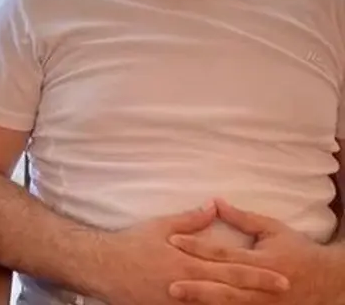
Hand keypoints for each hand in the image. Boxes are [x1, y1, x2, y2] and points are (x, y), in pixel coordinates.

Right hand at [96, 204, 289, 304]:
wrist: (103, 267)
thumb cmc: (132, 243)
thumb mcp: (160, 226)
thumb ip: (190, 219)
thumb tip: (213, 206)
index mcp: (189, 262)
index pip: (231, 269)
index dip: (258, 274)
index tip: (282, 277)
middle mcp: (188, 285)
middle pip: (231, 292)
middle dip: (258, 294)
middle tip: (283, 293)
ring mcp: (179, 303)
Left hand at [167, 198, 340, 304]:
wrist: (328, 282)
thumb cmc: (297, 250)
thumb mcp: (272, 229)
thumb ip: (242, 218)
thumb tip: (214, 202)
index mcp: (261, 260)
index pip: (223, 253)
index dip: (198, 246)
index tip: (174, 240)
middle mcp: (261, 285)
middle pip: (223, 285)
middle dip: (196, 285)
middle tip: (169, 283)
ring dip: (204, 302)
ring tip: (179, 299)